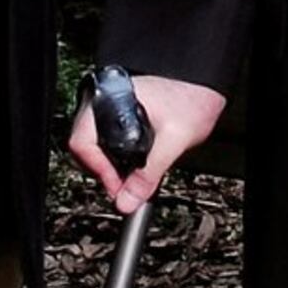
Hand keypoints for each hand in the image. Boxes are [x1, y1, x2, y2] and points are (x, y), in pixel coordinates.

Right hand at [66, 75, 224, 215]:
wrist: (205, 87)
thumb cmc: (192, 100)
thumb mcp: (173, 141)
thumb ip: (149, 174)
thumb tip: (128, 201)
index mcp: (109, 100)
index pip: (82, 142)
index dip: (98, 170)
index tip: (118, 188)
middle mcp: (104, 102)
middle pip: (85, 147)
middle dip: (105, 172)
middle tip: (126, 189)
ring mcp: (109, 108)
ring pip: (95, 146)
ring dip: (111, 166)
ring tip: (133, 178)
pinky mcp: (118, 116)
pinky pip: (107, 141)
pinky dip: (118, 158)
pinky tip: (135, 165)